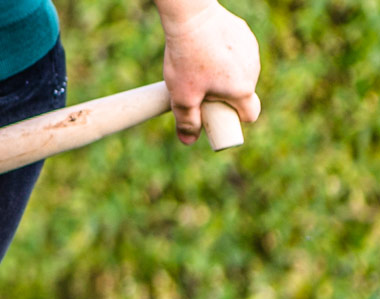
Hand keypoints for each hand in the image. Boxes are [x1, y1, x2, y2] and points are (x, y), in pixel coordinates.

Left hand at [158, 0, 262, 143]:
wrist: (192, 19)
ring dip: (225, 75)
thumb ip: (187, 121)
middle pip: (242, 93)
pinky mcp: (245, 35)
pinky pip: (237, 53)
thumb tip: (189, 142)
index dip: (235, 120)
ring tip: (200, 67)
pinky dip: (224, 56)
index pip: (250, 114)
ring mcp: (252, 51)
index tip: (219, 117)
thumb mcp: (182, 97)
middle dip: (224, 96)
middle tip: (200, 90)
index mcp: (243, 90)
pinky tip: (206, 49)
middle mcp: (254, 71)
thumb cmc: (188, 60)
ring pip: (240, 72)